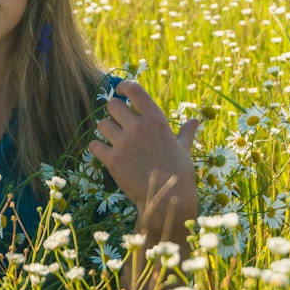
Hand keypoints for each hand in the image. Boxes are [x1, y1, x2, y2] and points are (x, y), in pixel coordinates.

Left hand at [88, 80, 198, 235]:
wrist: (168, 201)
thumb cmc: (179, 174)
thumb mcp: (184, 149)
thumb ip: (186, 132)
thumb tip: (196, 120)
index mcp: (156, 120)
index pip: (134, 90)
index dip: (123, 87)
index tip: (119, 90)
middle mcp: (139, 127)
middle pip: (112, 105)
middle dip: (113, 113)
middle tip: (118, 124)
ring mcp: (124, 143)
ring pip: (101, 124)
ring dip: (105, 131)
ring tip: (113, 141)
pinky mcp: (112, 160)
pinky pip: (94, 145)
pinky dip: (97, 149)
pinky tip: (106, 154)